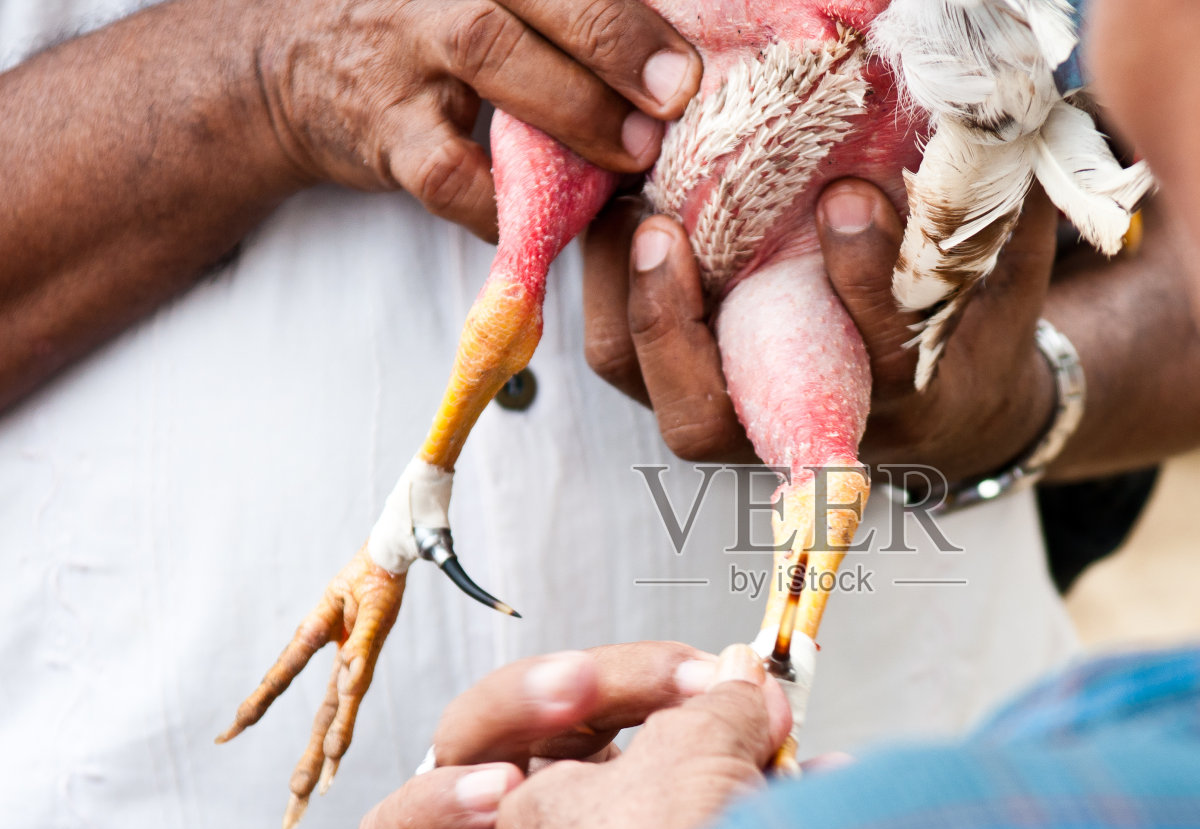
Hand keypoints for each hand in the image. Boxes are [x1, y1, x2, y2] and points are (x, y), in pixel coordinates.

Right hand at [256, 0, 702, 240]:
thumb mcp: (495, 2)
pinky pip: (449, 173)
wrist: (291, 59)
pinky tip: (550, 218)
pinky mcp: (382, 129)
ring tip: (632, 153)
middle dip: (615, 42)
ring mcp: (404, 47)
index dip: (630, 10)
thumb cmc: (429, 25)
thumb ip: (565, 16)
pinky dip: (506, 202)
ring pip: (491, 57)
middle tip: (676, 93)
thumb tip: (676, 64)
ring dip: (575, 109)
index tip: (690, 54)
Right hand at [351, 641, 785, 828]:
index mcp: (575, 785)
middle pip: (465, 739)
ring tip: (496, 794)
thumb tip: (744, 674)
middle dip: (518, 699)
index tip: (696, 673)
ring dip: (438, 802)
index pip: (567, 699)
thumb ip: (730, 729)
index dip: (623, 674)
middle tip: (577, 687)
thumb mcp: (727, 796)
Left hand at [581, 181, 1058, 484]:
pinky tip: (611, 206)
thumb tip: (1012, 112)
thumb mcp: (1009, 272)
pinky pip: (627, 356)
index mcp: (904, 400)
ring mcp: (742, 416)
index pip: (877, 361)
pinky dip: (606, 286)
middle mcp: (805, 426)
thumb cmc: (974, 325)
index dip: (861, 282)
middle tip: (661, 229)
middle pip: (705, 422)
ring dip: (621, 304)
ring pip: (649, 391)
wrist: (947, 406)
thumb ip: (1005, 212)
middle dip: (674, 330)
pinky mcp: (700, 386)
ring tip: (619, 205)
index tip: (852, 197)